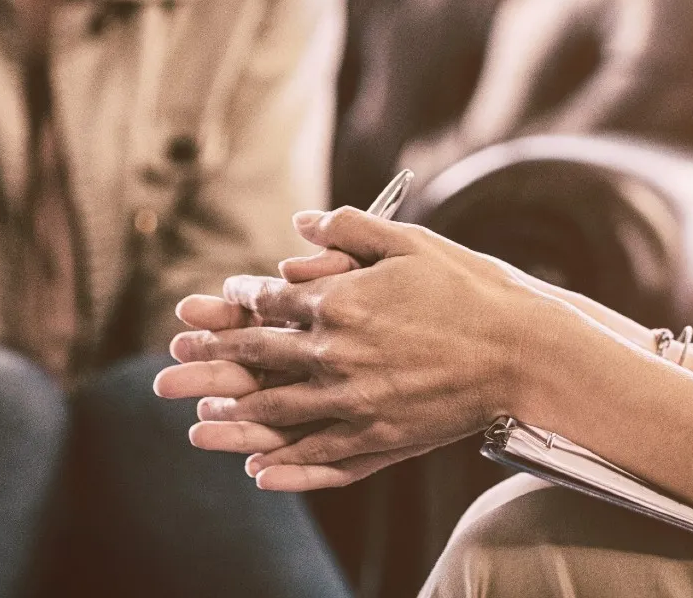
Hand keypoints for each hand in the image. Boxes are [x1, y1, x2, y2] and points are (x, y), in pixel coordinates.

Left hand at [155, 207, 622, 490]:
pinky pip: (319, 453)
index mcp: (340, 301)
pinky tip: (258, 469)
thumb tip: (298, 223)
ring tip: (198, 421)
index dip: (236, 302)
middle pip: (257, 357)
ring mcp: (355, 400)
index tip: (214, 305)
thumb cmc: (469, 289)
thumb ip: (349, 229)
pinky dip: (284, 463)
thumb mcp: (409, 242)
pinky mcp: (380, 436)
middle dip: (209, 360)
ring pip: (277, 410)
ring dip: (233, 415)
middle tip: (170, 368)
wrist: (522, 351)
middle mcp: (337, 353)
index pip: (270, 300)